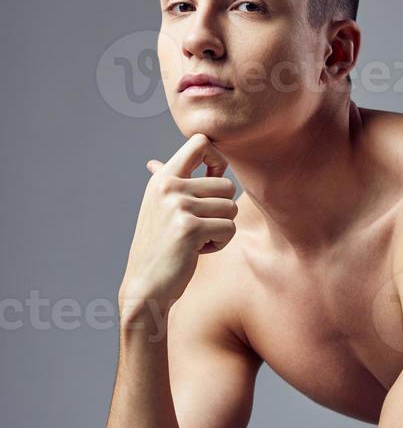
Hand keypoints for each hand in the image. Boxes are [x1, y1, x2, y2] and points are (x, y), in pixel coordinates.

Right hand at [118, 133, 237, 316]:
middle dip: (222, 210)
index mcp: (162, 178)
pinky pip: (228, 228)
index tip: (212, 181)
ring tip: (196, 240)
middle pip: (227, 184)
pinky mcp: (190, 228)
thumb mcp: (155, 209)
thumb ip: (164, 184)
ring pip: (230, 208)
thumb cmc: (157, 248)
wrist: (145, 285)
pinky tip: (196, 251)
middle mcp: (169, 186)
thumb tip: (155, 162)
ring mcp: (179, 206)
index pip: (200, 142)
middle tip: (200, 227)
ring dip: (221, 229)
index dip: (217, 159)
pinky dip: (219, 244)